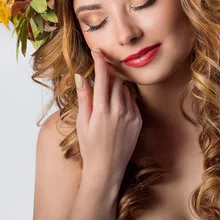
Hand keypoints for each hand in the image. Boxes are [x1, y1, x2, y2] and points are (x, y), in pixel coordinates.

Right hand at [74, 49, 142, 184]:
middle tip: (99, 71)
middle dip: (107, 72)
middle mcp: (119, 110)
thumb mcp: (82, 122)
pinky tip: (115, 109)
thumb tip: (81, 76)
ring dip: (115, 86)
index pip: (103, 77)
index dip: (100, 61)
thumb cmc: (90, 146)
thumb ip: (84, 97)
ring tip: (105, 98)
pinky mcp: (138, 120)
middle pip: (115, 80)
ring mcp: (131, 115)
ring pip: (124, 89)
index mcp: (102, 110)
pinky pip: (131, 101)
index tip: (97, 51)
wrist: (107, 168)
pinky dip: (123, 99)